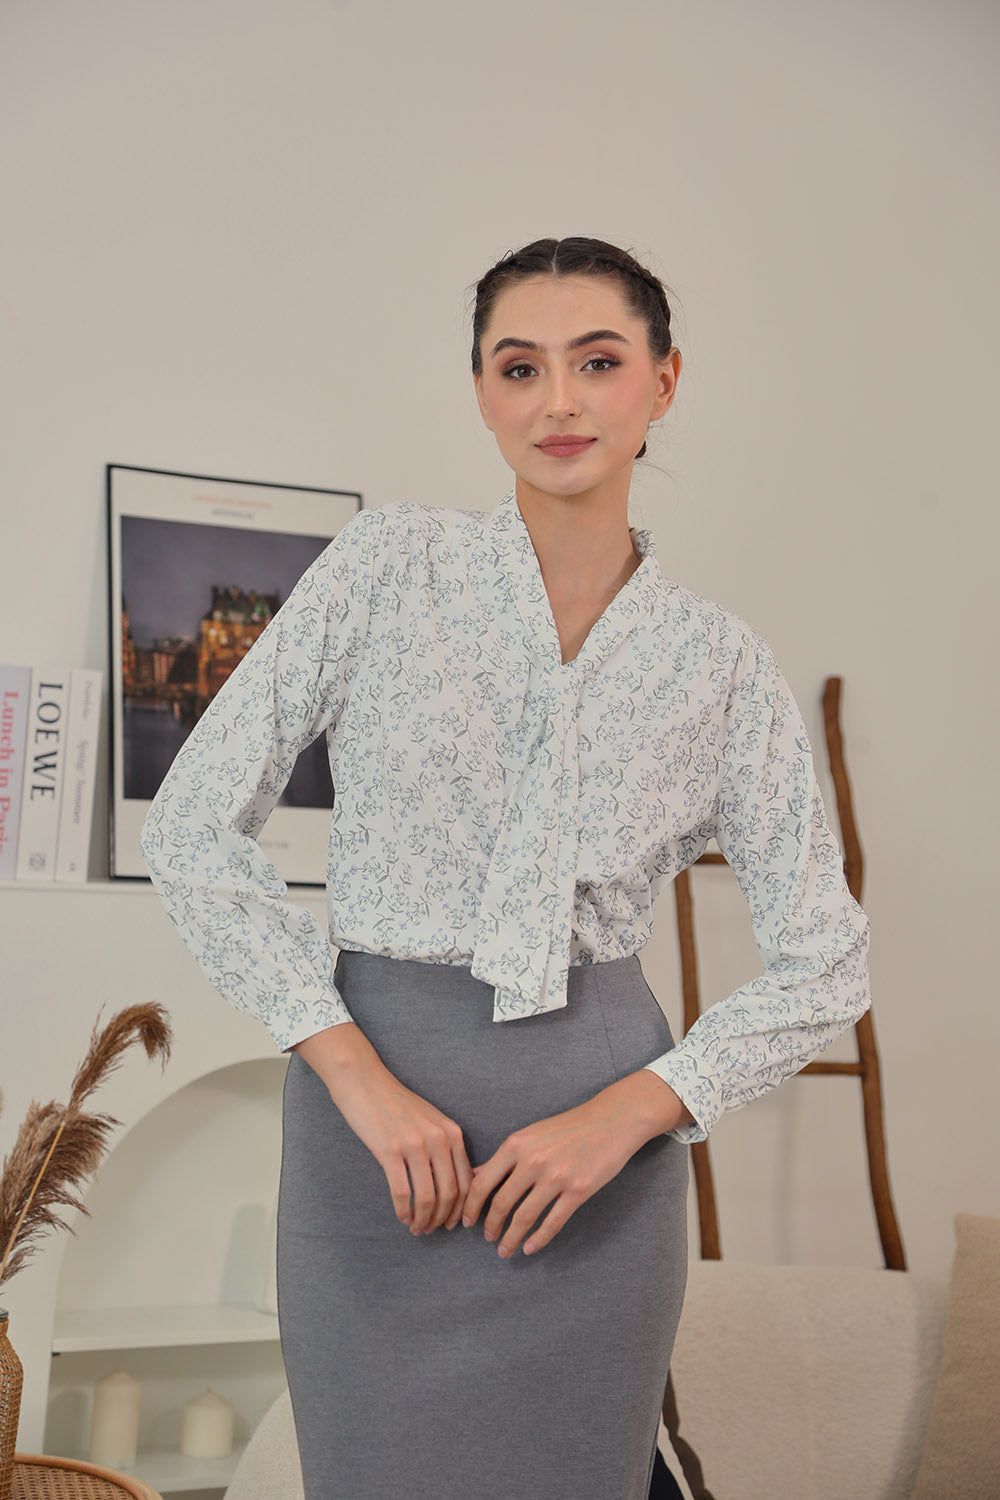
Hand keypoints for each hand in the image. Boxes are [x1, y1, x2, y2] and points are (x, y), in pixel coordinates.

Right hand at [294, 1022, 472, 1234]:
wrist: (366, 1083)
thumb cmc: (398, 1105)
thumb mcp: (432, 1121)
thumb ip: (447, 1147)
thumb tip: (458, 1184)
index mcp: (452, 1133)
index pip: (467, 1182)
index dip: (461, 1209)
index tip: (453, 1223)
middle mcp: (439, 1139)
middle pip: (450, 1194)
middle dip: (443, 1219)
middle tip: (432, 1230)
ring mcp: (415, 1145)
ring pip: (428, 1198)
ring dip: (423, 1220)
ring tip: (417, 1228)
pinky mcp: (390, 1151)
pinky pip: (402, 1192)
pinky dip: (404, 1211)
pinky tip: (402, 1218)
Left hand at [462, 1070, 689, 1257]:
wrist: (610, 1120)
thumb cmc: (568, 1127)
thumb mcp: (531, 1134)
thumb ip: (503, 1157)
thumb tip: (476, 1174)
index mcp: (516, 1144)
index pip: (483, 1182)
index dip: (471, 1206)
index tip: (466, 1221)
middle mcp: (533, 1161)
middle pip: (501, 1203)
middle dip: (490, 1226)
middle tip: (487, 1238)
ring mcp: (556, 1177)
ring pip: (524, 1217)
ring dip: (511, 1238)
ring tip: (505, 1250)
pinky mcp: (578, 1191)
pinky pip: (553, 1222)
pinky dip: (538, 1239)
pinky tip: (530, 1247)